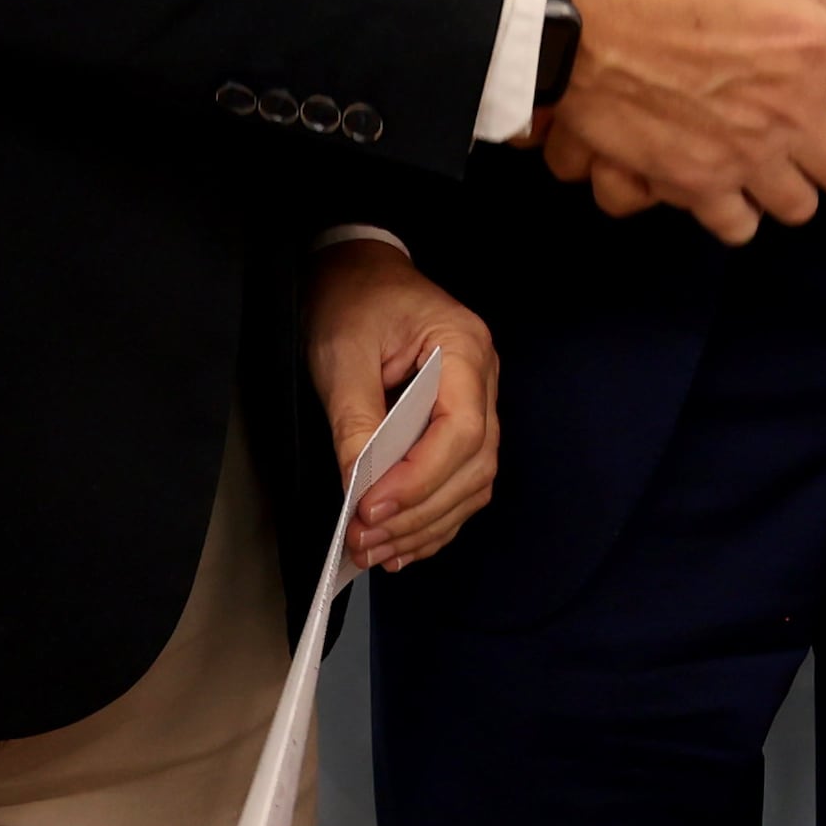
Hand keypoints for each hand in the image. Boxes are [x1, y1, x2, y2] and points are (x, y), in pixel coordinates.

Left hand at [305, 242, 496, 571]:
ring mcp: (478, 403)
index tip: (371, 509)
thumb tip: (359, 489)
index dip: (420, 478)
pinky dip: (433, 520)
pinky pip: (460, 484)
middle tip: (365, 541)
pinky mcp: (458, 426)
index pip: (462, 429)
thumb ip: (356, 420)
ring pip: (472, 483)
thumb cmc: (352, 302)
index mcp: (462, 348)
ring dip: (426, 526)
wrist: (359, 273)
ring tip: (376, 552)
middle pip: (474, 465)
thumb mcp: (342, 353)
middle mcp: (483, 380)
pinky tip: (401, 544)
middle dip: (420, 512)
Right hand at [534, 0, 825, 241]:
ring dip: (789, 182)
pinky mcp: (687, 181)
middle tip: (809, 124)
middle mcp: (789, 112)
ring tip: (765, 154)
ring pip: (798, 205)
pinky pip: (735, 225)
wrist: (561, 4)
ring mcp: (739, 155)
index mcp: (814, 45)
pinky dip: (733, 208)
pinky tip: (720, 177)